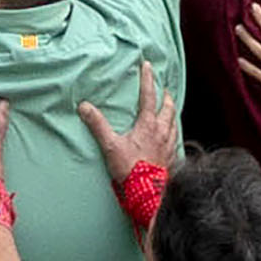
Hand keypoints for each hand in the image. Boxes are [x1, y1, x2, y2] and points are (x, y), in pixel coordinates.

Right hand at [86, 56, 179, 198]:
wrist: (147, 195)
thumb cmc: (130, 170)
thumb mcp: (111, 146)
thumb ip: (98, 125)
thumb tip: (84, 107)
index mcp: (148, 125)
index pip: (148, 96)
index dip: (147, 79)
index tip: (147, 65)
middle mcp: (162, 132)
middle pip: (168, 108)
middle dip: (166, 97)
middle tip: (164, 89)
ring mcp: (169, 146)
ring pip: (174, 124)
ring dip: (172, 114)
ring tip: (170, 109)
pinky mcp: (172, 159)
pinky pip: (176, 141)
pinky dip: (175, 134)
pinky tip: (172, 138)